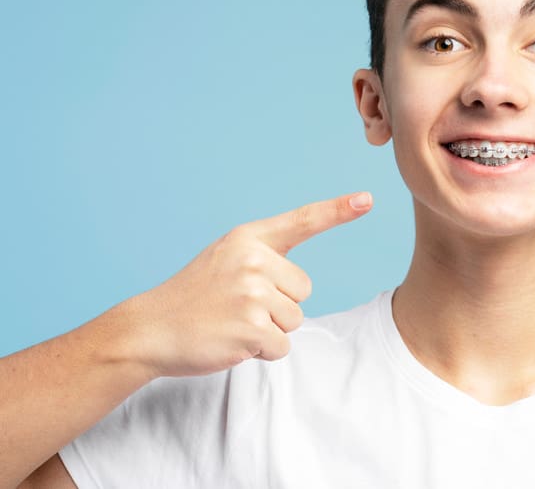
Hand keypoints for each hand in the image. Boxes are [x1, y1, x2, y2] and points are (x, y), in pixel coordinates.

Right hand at [123, 192, 373, 378]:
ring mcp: (253, 294)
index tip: (368, 199)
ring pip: (294, 320)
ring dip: (268, 331)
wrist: (149, 330)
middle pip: (304, 290)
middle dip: (279, 306)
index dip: (338, 210)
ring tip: (230, 323)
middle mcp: (254, 260)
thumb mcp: (226, 260)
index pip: (303, 221)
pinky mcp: (252, 328)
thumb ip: (263, 259)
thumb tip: (300, 284)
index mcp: (249, 238)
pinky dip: (261, 352)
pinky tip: (231, 341)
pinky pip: (282, 346)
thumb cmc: (194, 297)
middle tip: (237, 307)